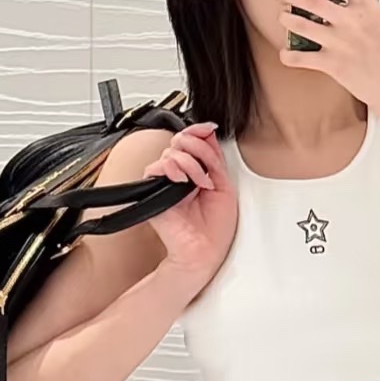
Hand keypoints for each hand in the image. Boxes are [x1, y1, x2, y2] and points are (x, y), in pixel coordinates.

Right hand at [140, 122, 237, 283]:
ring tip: (201, 182)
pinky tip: (183, 181)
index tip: (209, 129)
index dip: (198, 130)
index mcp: (198, 171)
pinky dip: (172, 168)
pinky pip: (155, 168)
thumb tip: (209, 135)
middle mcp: (181, 174)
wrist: (204, 251)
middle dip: (198, 148)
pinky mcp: (154, 191)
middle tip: (207, 167)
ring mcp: (167, 182)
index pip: (193, 140)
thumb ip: (215, 159)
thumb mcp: (225, 185)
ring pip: (171, 152)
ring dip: (191, 163)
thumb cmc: (215, 228)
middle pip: (181, 140)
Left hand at [276, 0, 379, 114]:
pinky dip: (288, 55)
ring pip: (300, 24)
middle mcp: (352, 23)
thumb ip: (367, 10)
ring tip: (283, 17)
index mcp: (369, 8)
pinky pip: (299, 57)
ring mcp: (341, 43)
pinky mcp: (333, 65)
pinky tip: (286, 53)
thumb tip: (352, 0)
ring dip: (286, 19)